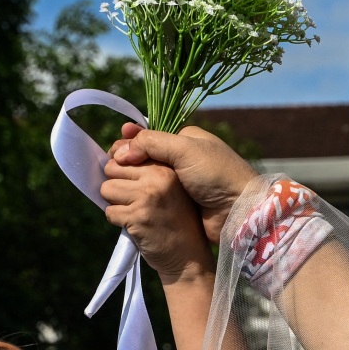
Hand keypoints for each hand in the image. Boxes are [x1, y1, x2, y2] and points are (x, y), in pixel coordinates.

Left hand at [102, 151, 216, 284]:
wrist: (188, 256)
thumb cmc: (175, 220)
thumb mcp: (170, 189)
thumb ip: (146, 172)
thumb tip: (108, 160)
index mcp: (167, 167)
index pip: (126, 154)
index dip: (122, 169)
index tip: (131, 184)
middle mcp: (159, 177)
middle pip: (112, 169)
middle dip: (117, 186)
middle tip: (134, 201)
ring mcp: (147, 197)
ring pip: (106, 189)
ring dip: (115, 203)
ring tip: (135, 212)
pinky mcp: (137, 217)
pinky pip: (109, 212)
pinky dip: (117, 220)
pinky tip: (136, 225)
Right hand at [109, 123, 257, 241]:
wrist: (239, 211)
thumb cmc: (217, 175)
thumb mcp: (185, 149)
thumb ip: (151, 143)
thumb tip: (122, 152)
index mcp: (185, 140)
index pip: (148, 138)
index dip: (130, 144)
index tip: (114, 153)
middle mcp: (182, 159)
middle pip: (144, 158)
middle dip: (126, 161)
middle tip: (109, 168)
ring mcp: (179, 183)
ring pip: (145, 178)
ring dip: (128, 180)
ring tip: (110, 183)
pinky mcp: (178, 204)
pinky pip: (151, 197)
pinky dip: (137, 196)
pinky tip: (124, 198)